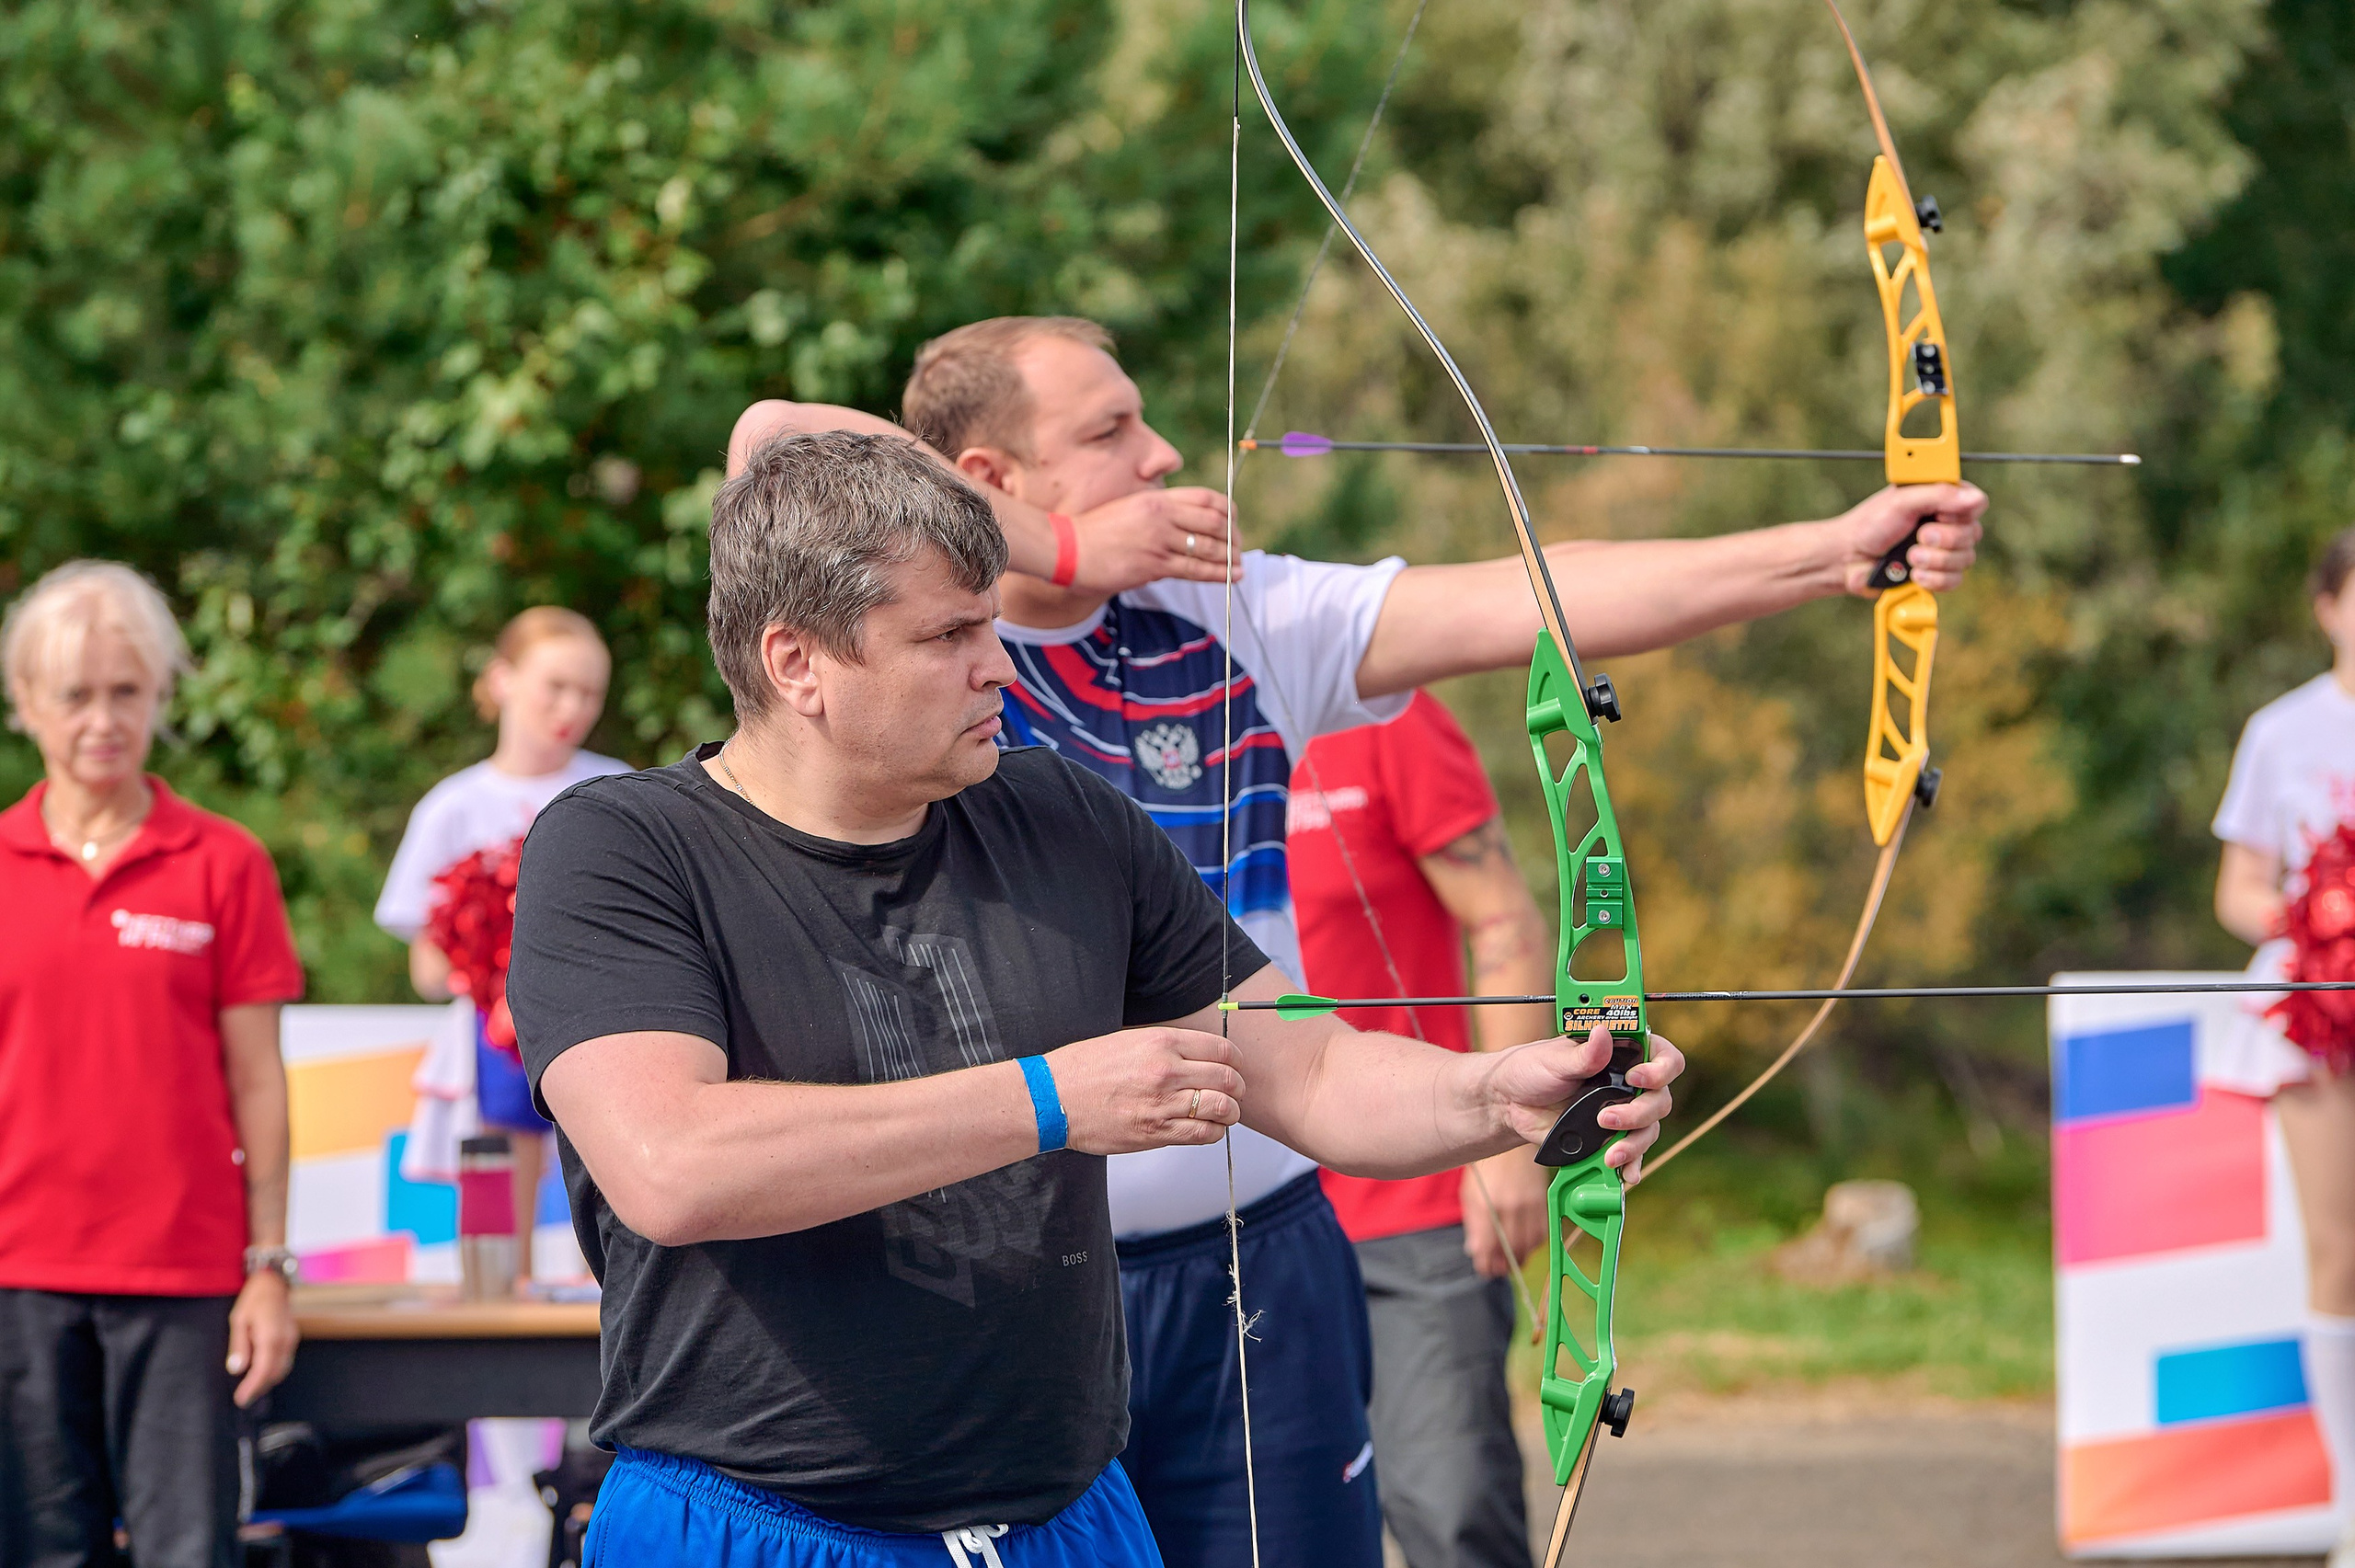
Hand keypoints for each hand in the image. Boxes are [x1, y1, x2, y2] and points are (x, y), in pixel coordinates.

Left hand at [226, 1269, 298, 1407]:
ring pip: (283, 1368)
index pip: (263, 1369)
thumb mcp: (239, 1319)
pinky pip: (285, 1360)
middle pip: (275, 1372)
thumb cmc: (254, 1299)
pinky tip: (262, 1374)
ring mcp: (292, 1338)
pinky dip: (274, 1371)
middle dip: (260, 1388)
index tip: (241, 1399)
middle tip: (243, 1399)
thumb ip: (239, 1346)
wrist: (275, 1282)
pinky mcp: (292, 1337)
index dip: (252, 1387)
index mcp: (270, 1335)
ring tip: (250, 1390)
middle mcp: (285, 1339)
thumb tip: (237, 1369)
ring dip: (268, 1381)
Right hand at [1045, 1026, 1244, 1153]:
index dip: (1235, 1060)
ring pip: (1223, 1109)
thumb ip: (1165, 1047)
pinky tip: (1207, 1128)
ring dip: (1230, 1113)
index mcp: (1161, 1043)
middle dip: (1237, 1088)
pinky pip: (1203, 1134)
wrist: (1054, 1099)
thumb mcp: (1127, 1040)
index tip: (1234, 1066)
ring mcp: (1163, 1104)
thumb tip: (1198, 1054)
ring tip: (1224, 1113)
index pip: (1220, 1049)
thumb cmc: (1084, 1069)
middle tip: (1234, 1092)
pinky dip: (1214, 1132)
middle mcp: (1167, 1071)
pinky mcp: (1156, 1133)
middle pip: (1227, 1079)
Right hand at [1069, 487, 1239, 595]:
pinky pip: (1195, 570)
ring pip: (1209, 547)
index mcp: (1157, 498)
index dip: (1229, 510)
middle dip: (1234, 537)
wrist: (1067, 549)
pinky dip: (1219, 574)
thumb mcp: (1131, 508)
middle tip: (1240, 547)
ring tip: (1240, 566)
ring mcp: (1159, 541)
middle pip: (1214, 522)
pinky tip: (1232, 576)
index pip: (1207, 498)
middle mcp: (1162, 516)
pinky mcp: (1154, 566)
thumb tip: (1188, 524)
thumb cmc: (1096, 531)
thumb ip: (1160, 513)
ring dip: (1230, 558)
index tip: (1234, 522)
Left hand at [1461, 1150, 1549, 1277]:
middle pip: (1510, 1250)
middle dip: (1503, 1265)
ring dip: (1519, 1258)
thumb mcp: (1470, 1195)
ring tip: (1511, 1261)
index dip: (1486, 1264)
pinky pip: (1541, 1233)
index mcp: (1487, 1205)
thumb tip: (1475, 1252)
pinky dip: (1533, 1244)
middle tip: (1498, 1270)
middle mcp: (1510, 1208)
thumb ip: (1474, 1225)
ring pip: (1528, 1245)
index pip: (1487, 1247)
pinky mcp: (1543, 1202)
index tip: (1484, 1270)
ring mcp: (1529, 1205)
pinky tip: (1524, 1244)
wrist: (1510, 1146)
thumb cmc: (1486, 1170)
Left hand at [1486, 1028, 1684, 1185]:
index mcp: (1622, 1053)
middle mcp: (1630, 1083)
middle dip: (1639, 1113)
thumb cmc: (1532, 1069)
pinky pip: (1633, 1153)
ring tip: (1609, 1154)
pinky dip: (1631, 1165)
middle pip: (1660, 1100)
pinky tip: (1624, 1174)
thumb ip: (1583, 1054)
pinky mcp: (1611, 1137)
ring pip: (1649, 1129)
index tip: (1636, 1079)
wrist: (1510, 1104)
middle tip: (1606, 1119)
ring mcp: (1623, 1111)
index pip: (1664, 1057)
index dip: (1660, 1069)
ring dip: (1634, 1144)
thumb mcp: (1555, 1060)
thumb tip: (1603, 1034)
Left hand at [1834, 482, 1986, 594]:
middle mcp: (1947, 523)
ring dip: (1935, 561)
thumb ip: (1938, 495)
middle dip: (1944, 540)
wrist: (1848, 560)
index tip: (1938, 516)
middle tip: (1918, 538)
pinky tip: (1914, 575)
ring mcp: (1943, 550)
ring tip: (1909, 557)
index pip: (1976, 503)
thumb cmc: (1870, 525)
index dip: (1961, 513)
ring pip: (1966, 559)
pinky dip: (1934, 579)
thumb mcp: (1901, 502)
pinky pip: (1954, 580)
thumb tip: (1975, 497)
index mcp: (1941, 498)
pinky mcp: (1936, 574)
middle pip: (1973, 534)